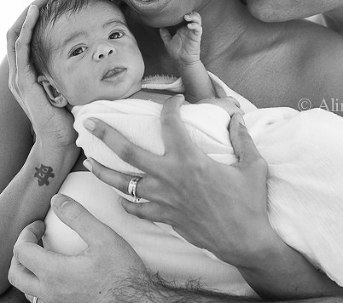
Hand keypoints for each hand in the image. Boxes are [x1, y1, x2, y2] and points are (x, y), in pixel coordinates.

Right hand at [7, 0, 75, 146]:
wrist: (59, 142)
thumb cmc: (68, 120)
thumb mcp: (69, 89)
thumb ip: (70, 75)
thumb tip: (90, 59)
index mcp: (29, 75)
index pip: (26, 40)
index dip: (34, 20)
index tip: (49, 4)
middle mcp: (20, 73)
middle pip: (17, 33)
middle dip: (29, 11)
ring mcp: (19, 76)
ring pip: (16, 36)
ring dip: (27, 15)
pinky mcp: (23, 80)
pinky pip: (20, 47)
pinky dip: (26, 27)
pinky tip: (34, 13)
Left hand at [9, 194, 151, 302]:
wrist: (136, 302)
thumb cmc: (122, 273)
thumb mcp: (102, 236)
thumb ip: (77, 216)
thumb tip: (57, 200)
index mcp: (54, 273)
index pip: (22, 251)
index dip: (27, 232)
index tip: (40, 224)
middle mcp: (49, 293)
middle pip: (16, 274)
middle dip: (20, 252)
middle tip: (36, 238)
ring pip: (26, 290)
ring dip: (28, 270)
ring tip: (43, 255)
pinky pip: (41, 299)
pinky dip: (40, 284)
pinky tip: (57, 274)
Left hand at [84, 95, 274, 267]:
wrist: (244, 241)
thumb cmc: (250, 203)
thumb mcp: (253, 165)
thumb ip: (242, 138)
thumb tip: (236, 117)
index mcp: (189, 158)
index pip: (170, 122)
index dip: (170, 106)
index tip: (174, 101)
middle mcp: (169, 176)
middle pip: (127, 151)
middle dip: (105, 134)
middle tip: (89, 121)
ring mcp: (162, 199)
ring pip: (122, 183)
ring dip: (102, 170)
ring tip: (89, 161)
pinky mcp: (163, 217)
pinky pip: (135, 210)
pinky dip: (125, 203)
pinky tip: (119, 198)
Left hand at [159, 11, 201, 65]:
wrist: (182, 62)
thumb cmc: (177, 52)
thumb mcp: (168, 42)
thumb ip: (165, 35)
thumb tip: (160, 27)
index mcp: (183, 29)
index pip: (186, 16)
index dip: (183, 12)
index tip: (176, 11)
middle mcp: (189, 29)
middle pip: (194, 15)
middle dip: (190, 12)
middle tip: (183, 13)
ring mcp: (193, 32)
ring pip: (198, 20)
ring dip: (193, 16)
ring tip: (186, 17)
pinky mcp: (197, 37)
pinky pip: (198, 29)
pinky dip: (195, 25)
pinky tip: (189, 26)